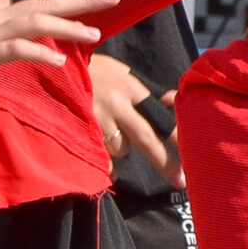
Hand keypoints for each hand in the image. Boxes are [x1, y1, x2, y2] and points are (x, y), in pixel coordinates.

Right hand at [90, 52, 181, 186]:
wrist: (54, 66)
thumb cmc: (92, 69)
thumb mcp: (120, 72)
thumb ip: (145, 90)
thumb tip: (172, 100)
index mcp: (131, 87)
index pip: (160, 115)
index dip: (176, 135)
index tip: (193, 151)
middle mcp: (117, 104)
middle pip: (146, 138)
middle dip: (165, 162)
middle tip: (181, 182)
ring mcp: (98, 118)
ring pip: (121, 148)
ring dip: (122, 147)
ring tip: (111, 131)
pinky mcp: (82, 129)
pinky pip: (102, 156)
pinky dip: (108, 164)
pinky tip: (111, 169)